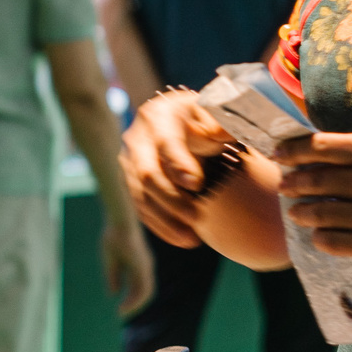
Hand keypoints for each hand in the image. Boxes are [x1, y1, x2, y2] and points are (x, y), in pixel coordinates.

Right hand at [102, 213, 154, 316]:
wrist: (119, 222)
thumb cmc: (114, 237)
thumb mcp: (111, 261)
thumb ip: (113, 277)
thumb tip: (113, 294)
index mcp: (139, 265)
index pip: (139, 287)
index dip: (131, 298)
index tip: (120, 308)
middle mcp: (145, 267)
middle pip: (144, 292)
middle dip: (134, 305)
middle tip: (122, 314)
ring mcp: (146, 267)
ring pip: (146, 292)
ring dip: (135, 305)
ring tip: (123, 313)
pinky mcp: (144, 267)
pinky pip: (143, 288)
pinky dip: (136, 300)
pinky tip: (125, 306)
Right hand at [121, 89, 233, 248]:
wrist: (186, 122)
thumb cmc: (206, 119)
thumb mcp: (216, 113)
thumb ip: (222, 124)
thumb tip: (221, 134)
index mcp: (159, 116)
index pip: (165, 142)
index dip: (179, 164)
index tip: (197, 184)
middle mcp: (137, 138)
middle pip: (147, 173)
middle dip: (172, 199)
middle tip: (197, 218)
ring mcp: (129, 162)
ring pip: (141, 196)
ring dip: (166, 220)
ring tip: (192, 238)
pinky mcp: (130, 182)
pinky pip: (141, 208)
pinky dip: (160, 226)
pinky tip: (182, 239)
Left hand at [274, 128, 351, 265]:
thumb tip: (312, 146)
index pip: (320, 147)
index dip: (293, 151)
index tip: (279, 155)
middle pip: (315, 180)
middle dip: (292, 183)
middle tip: (284, 186)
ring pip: (320, 214)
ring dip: (301, 212)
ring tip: (297, 212)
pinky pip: (334, 242)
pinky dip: (320, 238)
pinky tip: (318, 234)